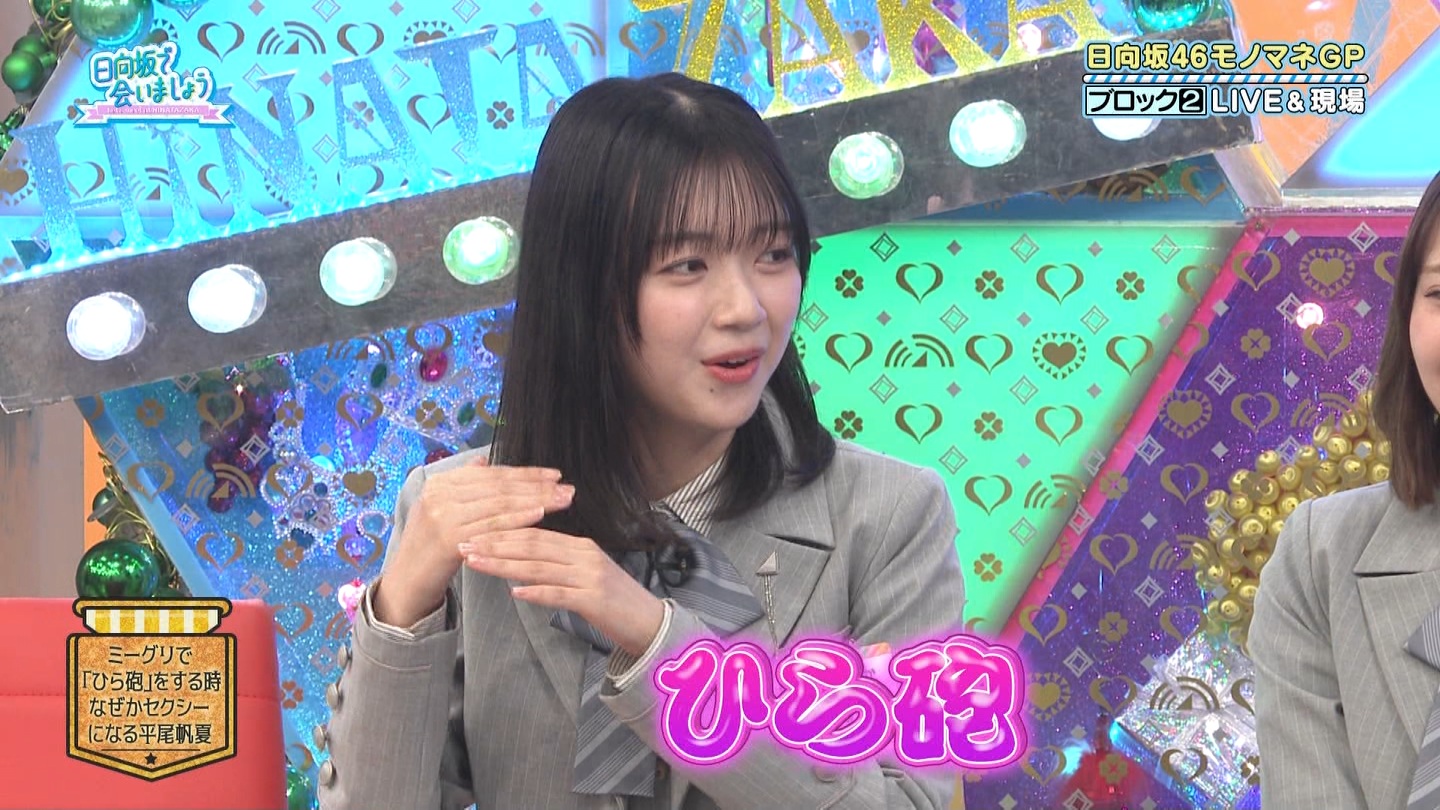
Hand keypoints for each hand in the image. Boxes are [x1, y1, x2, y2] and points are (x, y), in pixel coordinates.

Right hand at [373, 457, 574, 627]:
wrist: (407, 581)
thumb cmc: (431, 547)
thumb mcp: (442, 509)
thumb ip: (463, 485)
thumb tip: (483, 461)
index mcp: (441, 483)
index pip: (492, 474)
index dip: (525, 473)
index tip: (553, 474)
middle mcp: (439, 494)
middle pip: (499, 487)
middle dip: (537, 486)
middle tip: (566, 487)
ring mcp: (442, 515)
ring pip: (499, 504)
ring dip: (535, 500)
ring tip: (562, 500)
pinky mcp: (449, 538)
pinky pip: (492, 525)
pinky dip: (518, 518)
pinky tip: (540, 514)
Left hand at [460, 529, 665, 656]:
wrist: (650, 623)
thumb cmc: (614, 602)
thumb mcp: (585, 575)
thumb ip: (557, 566)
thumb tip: (520, 565)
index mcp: (580, 546)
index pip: (534, 534)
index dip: (501, 533)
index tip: (473, 534)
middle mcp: (584, 556)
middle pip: (532, 546)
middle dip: (494, 545)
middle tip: (464, 545)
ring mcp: (590, 576)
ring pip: (540, 567)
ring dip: (504, 565)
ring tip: (478, 563)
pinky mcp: (595, 600)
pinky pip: (560, 594)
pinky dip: (537, 592)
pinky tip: (515, 592)